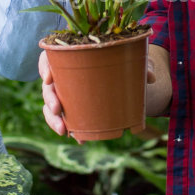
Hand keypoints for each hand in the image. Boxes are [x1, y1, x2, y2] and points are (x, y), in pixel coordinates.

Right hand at [40, 43, 171, 137]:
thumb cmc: (122, 63)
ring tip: (64, 130)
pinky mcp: (71, 108)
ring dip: (53, 119)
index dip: (45, 66)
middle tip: (57, 108)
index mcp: (71, 56)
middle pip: (48, 84)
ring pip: (50, 105)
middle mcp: (63, 74)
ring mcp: (64, 92)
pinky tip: (77, 138)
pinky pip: (61, 118)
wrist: (124, 79)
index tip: (48, 77)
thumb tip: (150, 77)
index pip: (50, 57)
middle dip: (49, 97)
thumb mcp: (132, 61)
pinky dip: (66, 128)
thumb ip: (140, 64)